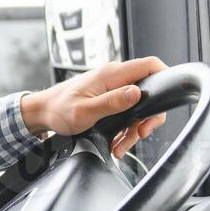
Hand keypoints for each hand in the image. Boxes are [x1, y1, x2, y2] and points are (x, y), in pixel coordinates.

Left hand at [20, 57, 169, 157]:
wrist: (42, 113)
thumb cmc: (58, 110)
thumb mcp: (85, 111)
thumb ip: (111, 102)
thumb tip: (136, 93)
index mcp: (111, 75)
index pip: (149, 65)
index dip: (165, 77)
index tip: (168, 98)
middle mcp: (114, 78)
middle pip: (149, 90)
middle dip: (149, 116)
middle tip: (141, 133)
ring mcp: (112, 87)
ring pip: (138, 106)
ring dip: (134, 128)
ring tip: (121, 145)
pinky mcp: (108, 98)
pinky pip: (126, 112)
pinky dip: (125, 129)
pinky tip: (116, 142)